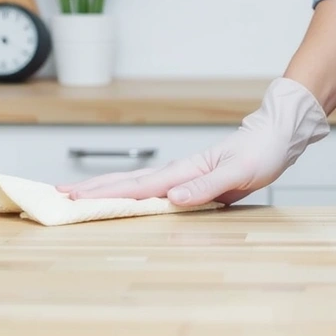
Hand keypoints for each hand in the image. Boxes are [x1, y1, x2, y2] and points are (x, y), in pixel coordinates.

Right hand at [55, 77, 328, 205]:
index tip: (76, 199)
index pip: (138, 186)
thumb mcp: (239, 172)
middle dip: (92, 189)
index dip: (106, 194)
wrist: (277, 136)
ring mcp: (182, 175)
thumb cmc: (261, 152)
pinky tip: (120, 199)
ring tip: (76, 194)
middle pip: (126, 182)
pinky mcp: (189, 182)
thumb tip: (172, 198)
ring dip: (104, 189)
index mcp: (185, 170)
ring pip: (134, 184)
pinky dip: (130, 194)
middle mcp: (178, 172)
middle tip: (58, 195)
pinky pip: (152, 190)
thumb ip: (206, 186)